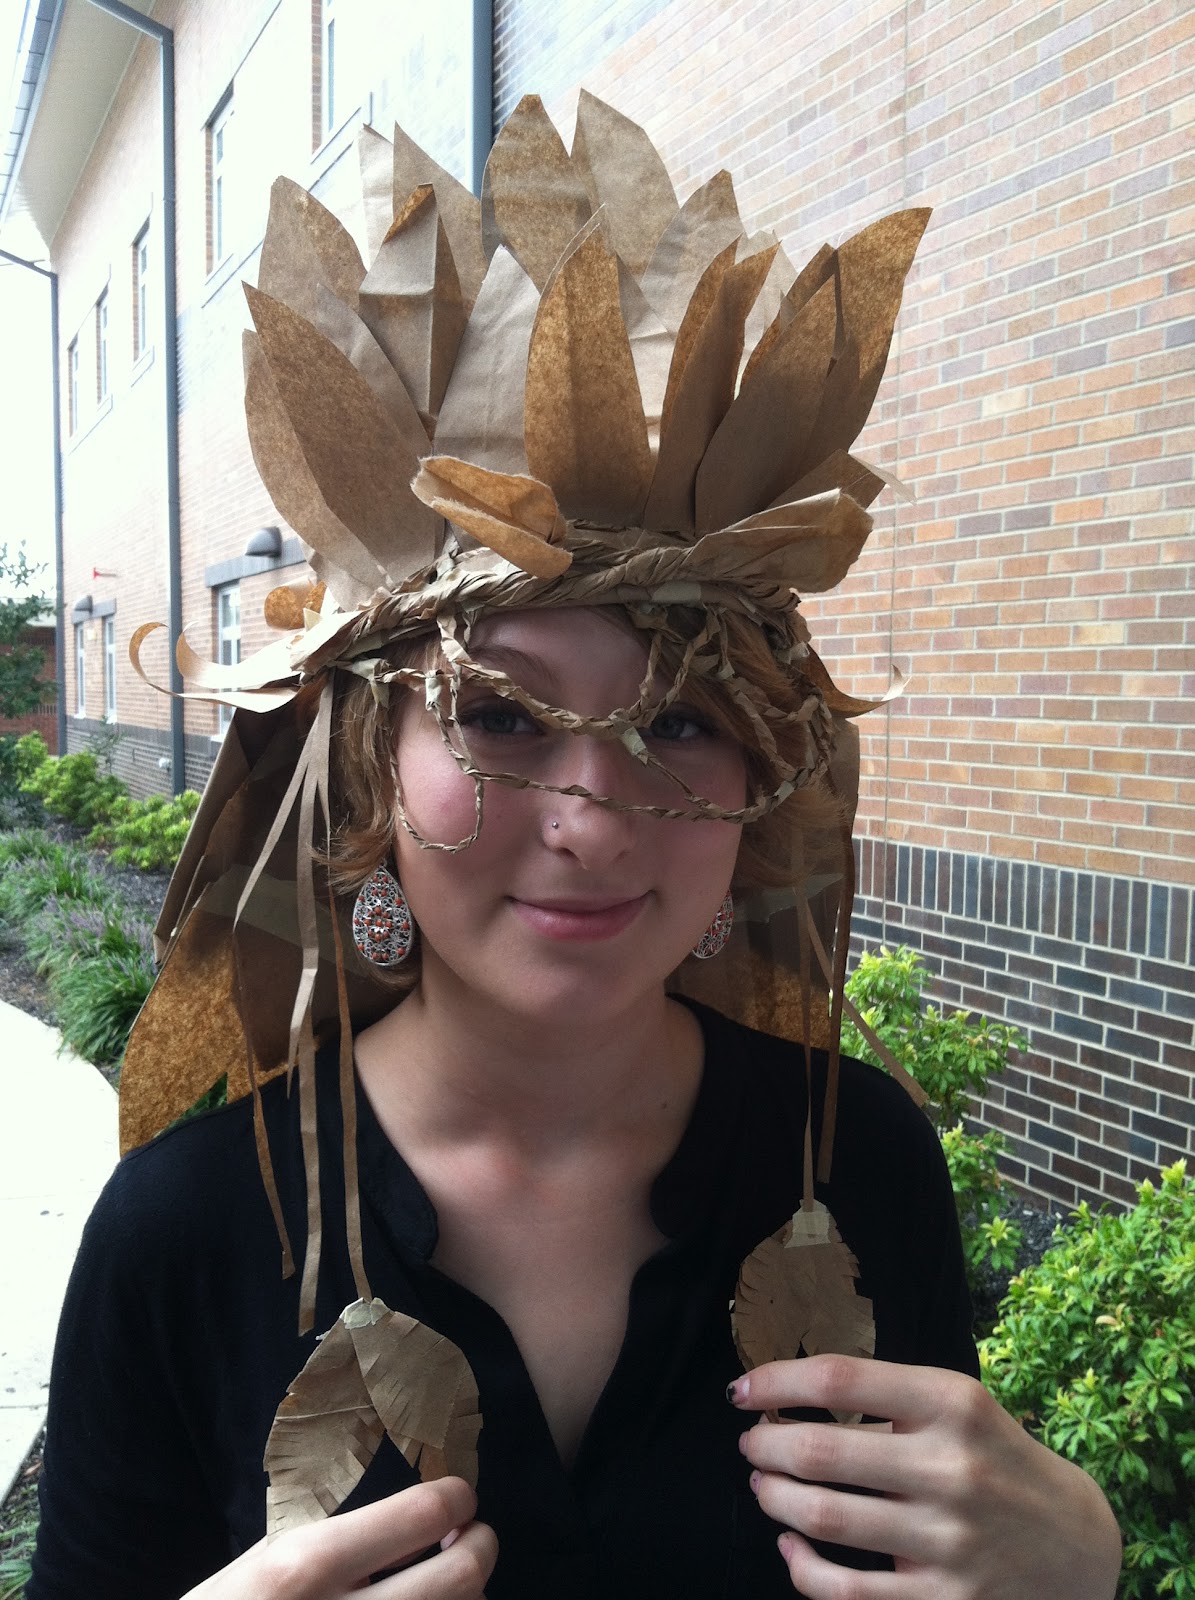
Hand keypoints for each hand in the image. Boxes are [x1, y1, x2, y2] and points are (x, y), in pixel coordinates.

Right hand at [183, 1477, 496, 1598]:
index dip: (456, 1498)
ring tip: (441, 1588)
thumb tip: (425, 1525)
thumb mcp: (267, 1561)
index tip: (457, 1500)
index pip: (424, 1514)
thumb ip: (342, 1543)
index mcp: (307, 1567)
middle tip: (468, 1540)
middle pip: (464, 1574)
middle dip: (480, 1546)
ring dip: (468, 1598)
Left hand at [731, 1355, 1121, 1599]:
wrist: (1076, 1544)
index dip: (775, 1382)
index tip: (742, 1392)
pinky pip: (844, 1592)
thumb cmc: (995, 1459)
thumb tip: (787, 1397)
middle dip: (765, 1447)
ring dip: (774, 1499)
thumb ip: (888, 1397)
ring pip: (822, 1518)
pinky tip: (791, 1545)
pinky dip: (800, 1567)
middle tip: (751, 1445)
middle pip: (819, 1451)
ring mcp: (948, 1541)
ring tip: (764, 1486)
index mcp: (952, 1403)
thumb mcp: (959, 1407)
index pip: (839, 1378)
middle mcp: (951, 1468)